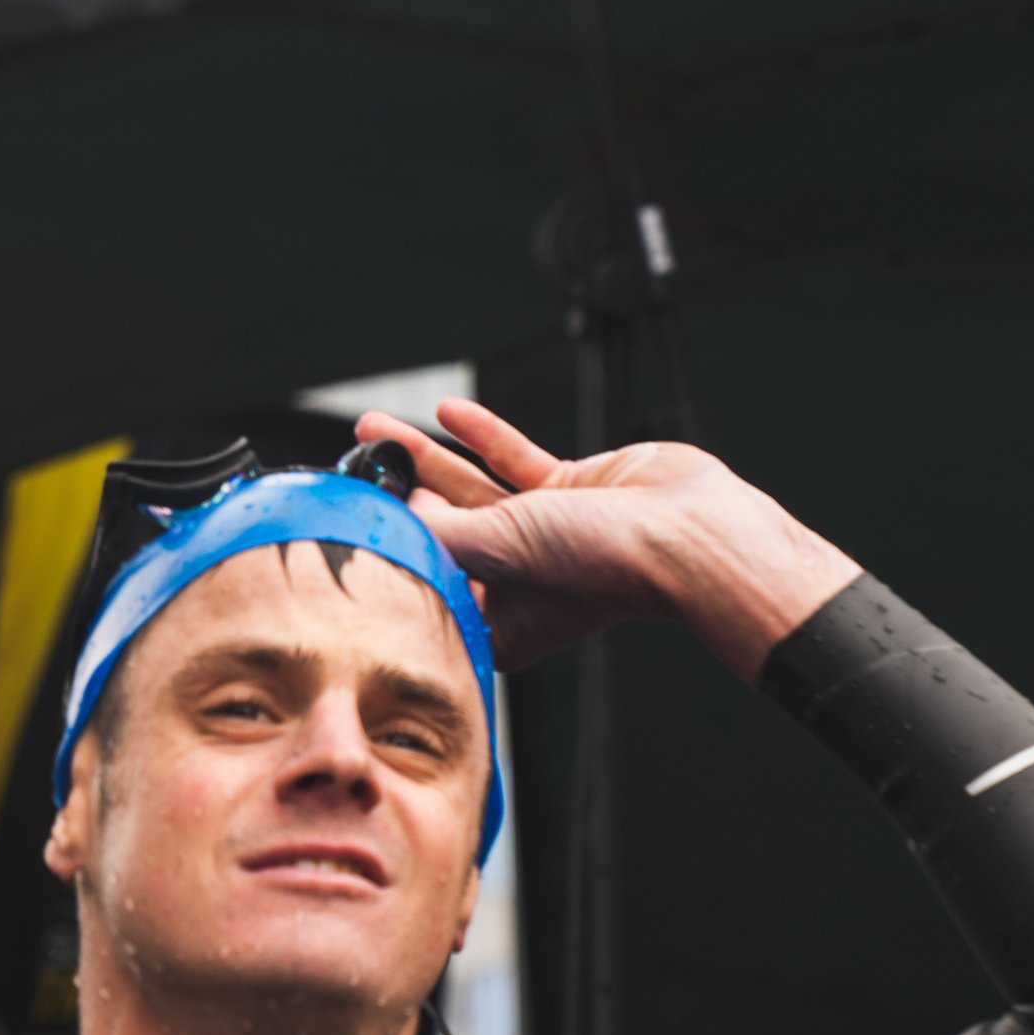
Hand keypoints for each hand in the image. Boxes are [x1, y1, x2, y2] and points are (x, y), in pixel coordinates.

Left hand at [353, 397, 858, 676]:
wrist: (687, 533)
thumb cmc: (603, 565)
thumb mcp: (498, 549)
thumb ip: (441, 534)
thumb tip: (389, 522)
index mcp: (499, 620)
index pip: (429, 584)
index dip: (388, 555)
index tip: (347, 524)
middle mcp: (517, 580)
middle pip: (439, 531)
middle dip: (394, 494)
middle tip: (350, 464)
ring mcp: (541, 533)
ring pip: (469, 489)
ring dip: (424, 456)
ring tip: (377, 429)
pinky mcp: (567, 491)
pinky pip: (513, 460)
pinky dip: (483, 436)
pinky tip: (449, 413)